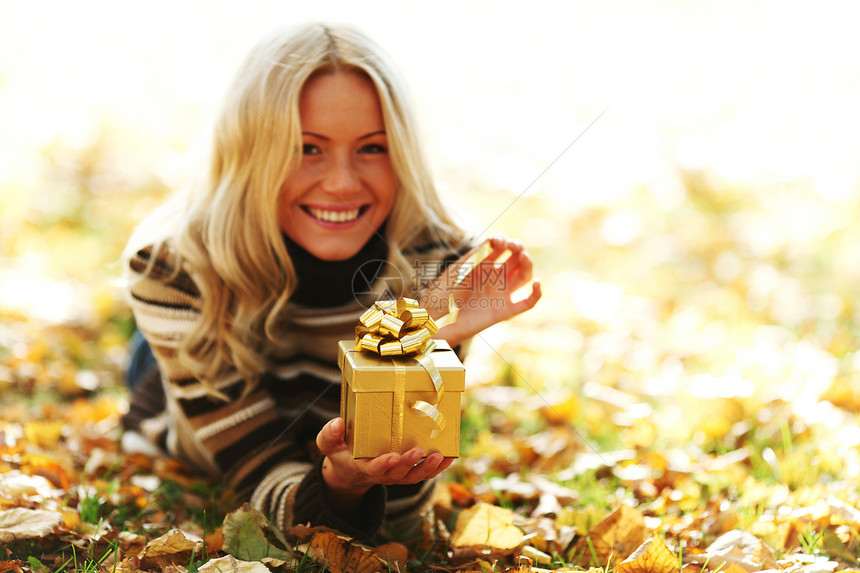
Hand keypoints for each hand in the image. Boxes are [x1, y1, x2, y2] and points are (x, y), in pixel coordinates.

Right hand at [316, 418, 454, 511]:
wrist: (350, 471)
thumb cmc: (341, 452)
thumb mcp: (328, 445)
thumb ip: (329, 435)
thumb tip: (337, 422)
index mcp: (361, 467)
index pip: (372, 469)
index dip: (383, 465)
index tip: (392, 456)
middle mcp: (381, 475)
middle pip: (397, 474)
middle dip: (408, 463)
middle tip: (418, 451)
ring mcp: (395, 476)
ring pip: (413, 477)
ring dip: (427, 469)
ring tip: (439, 456)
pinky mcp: (405, 473)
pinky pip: (422, 474)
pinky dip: (436, 468)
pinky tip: (448, 457)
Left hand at [420, 236, 540, 346]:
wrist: (437, 319)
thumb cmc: (442, 292)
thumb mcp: (458, 268)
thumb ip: (476, 254)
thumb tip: (494, 240)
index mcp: (482, 266)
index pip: (501, 248)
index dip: (504, 241)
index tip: (498, 240)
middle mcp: (494, 278)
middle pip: (516, 260)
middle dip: (518, 249)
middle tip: (515, 246)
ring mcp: (501, 294)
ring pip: (524, 277)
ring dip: (528, 265)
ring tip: (524, 256)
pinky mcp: (504, 311)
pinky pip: (527, 303)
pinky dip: (537, 294)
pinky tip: (537, 282)